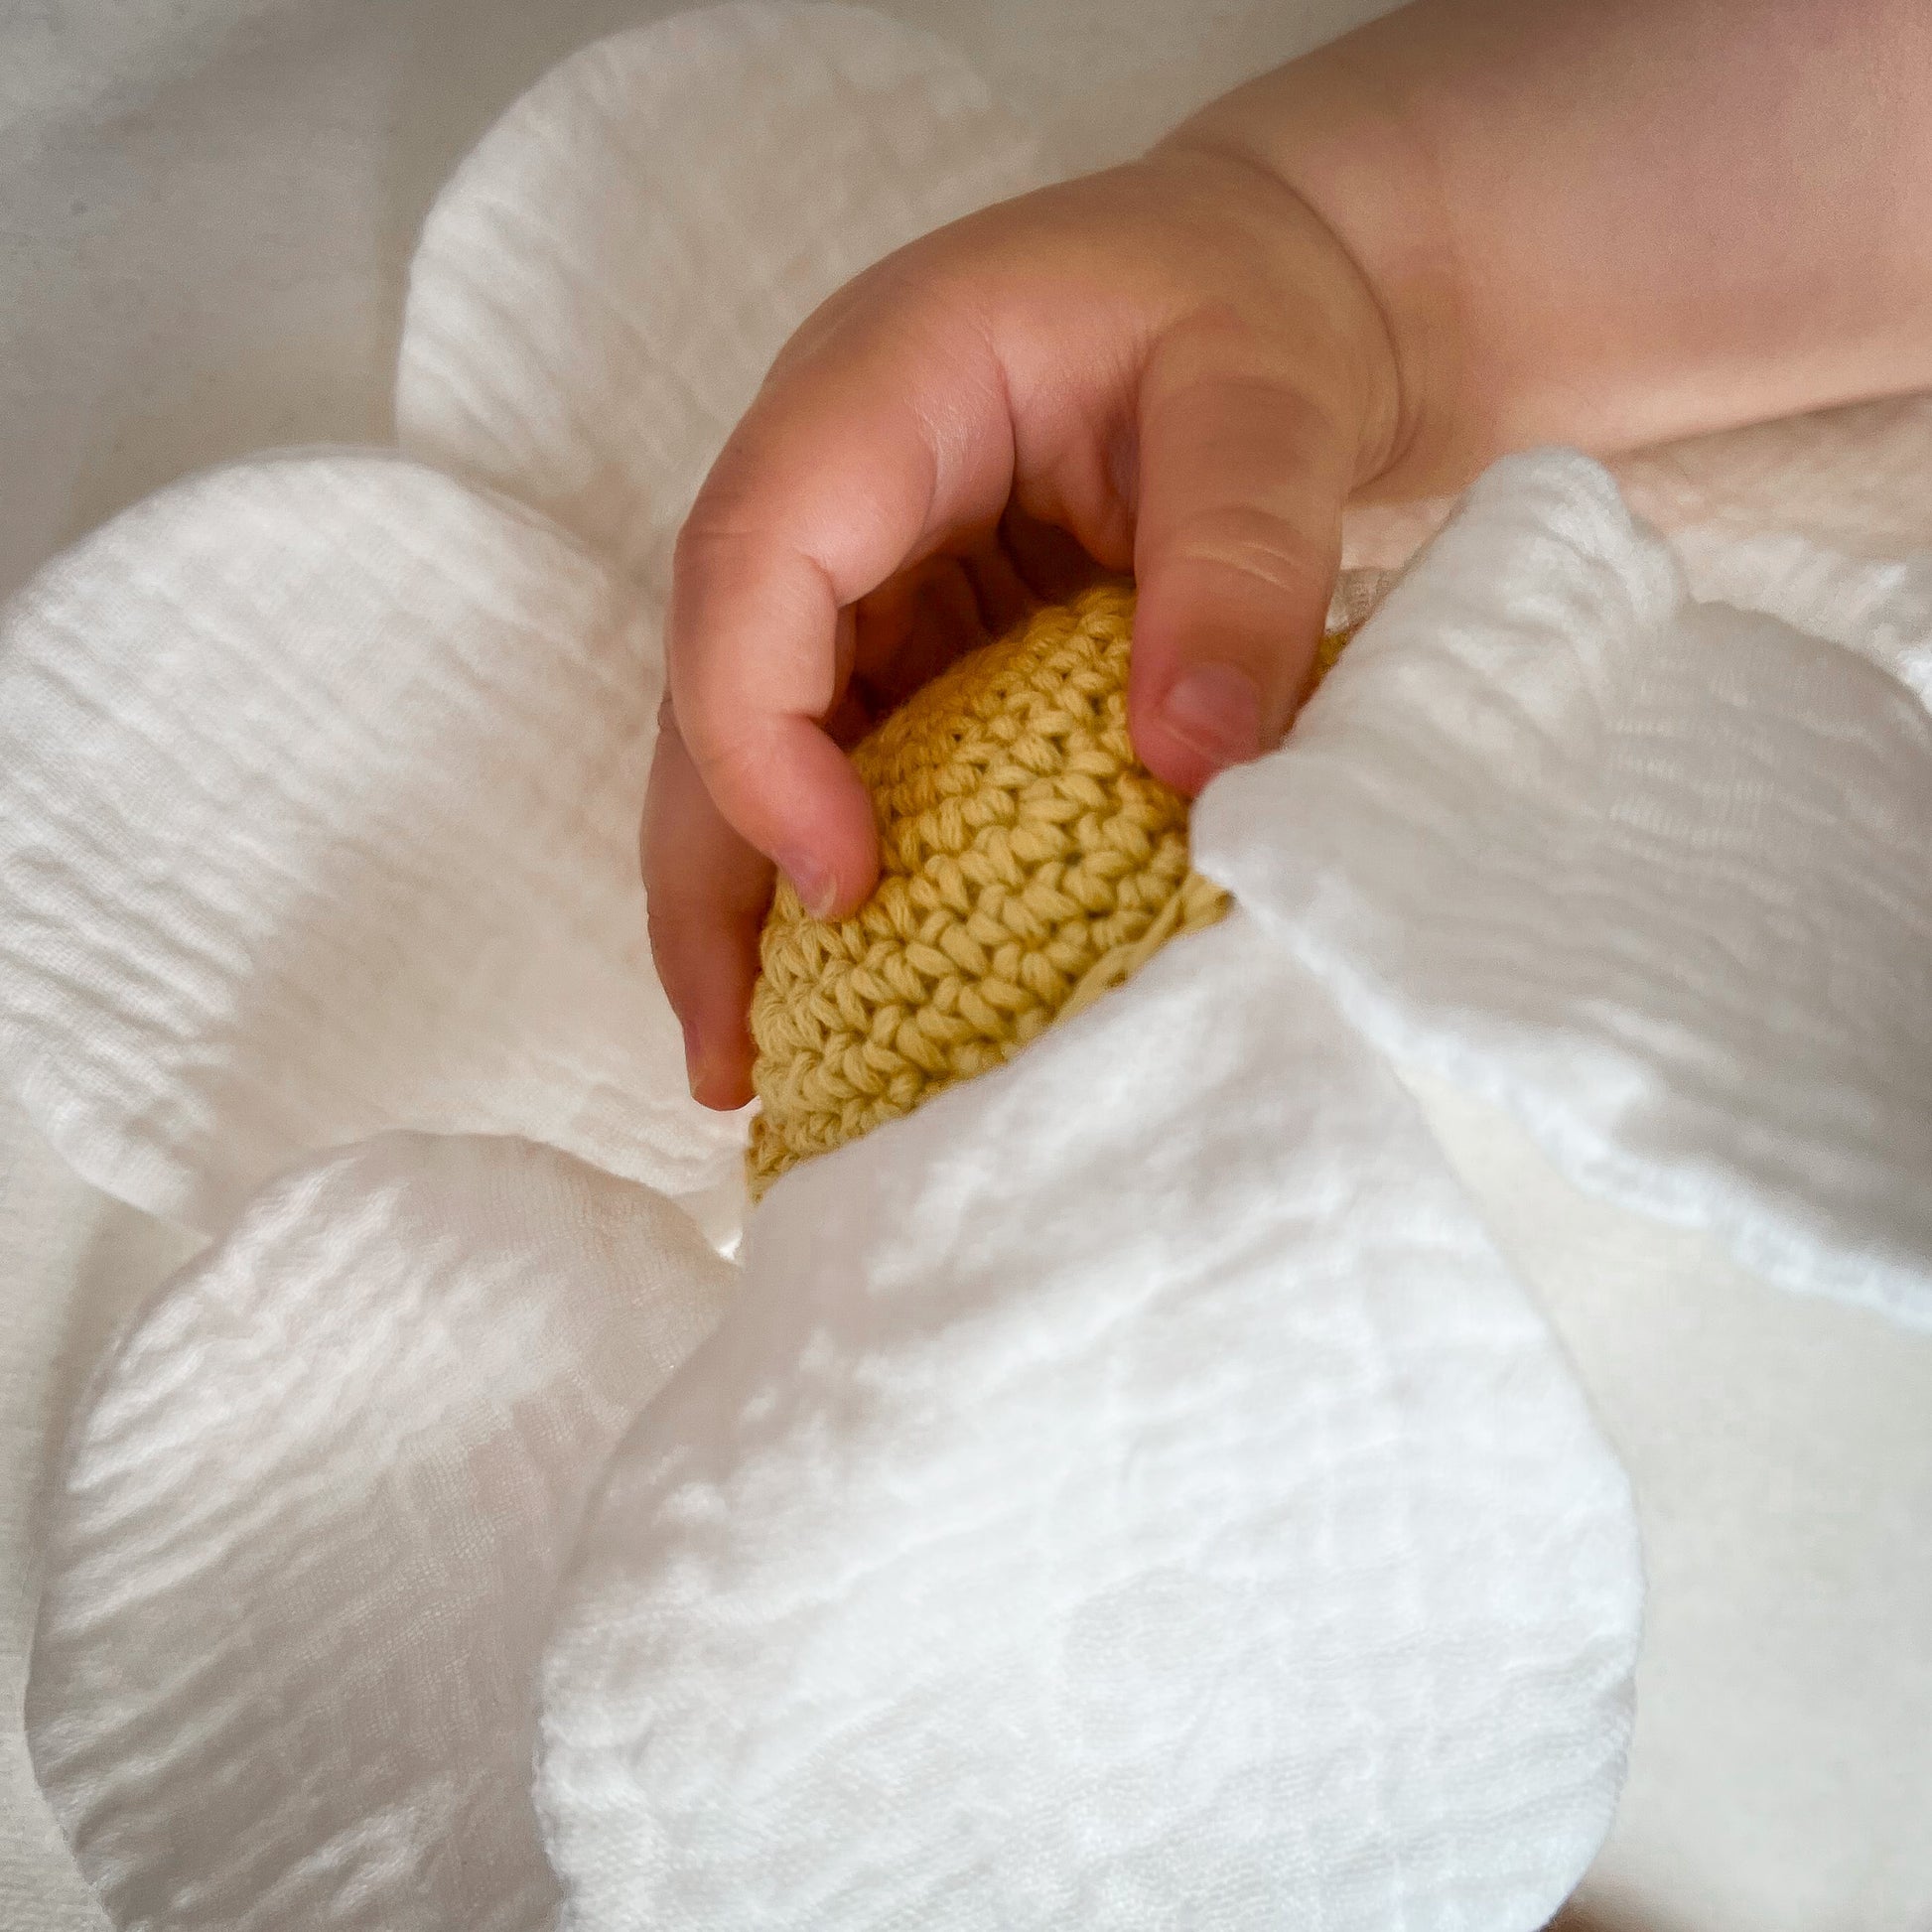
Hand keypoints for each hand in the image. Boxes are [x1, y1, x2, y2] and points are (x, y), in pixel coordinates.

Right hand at [644, 143, 1406, 1107]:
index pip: (748, 568)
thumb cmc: (1252, 311)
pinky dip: (842, 868)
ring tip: (761, 1069)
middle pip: (709, 684)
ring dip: (748, 899)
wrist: (1273, 289)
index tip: (844, 890)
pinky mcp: (909, 635)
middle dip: (706, 876)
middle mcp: (831, 489)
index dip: (757, 741)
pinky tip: (858, 979)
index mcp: (876, 392)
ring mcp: (861, 569)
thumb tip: (1194, 774)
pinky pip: (848, 757)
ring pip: (757, 740)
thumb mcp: (1267, 409)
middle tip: (727, 1062)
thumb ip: (1236, 570)